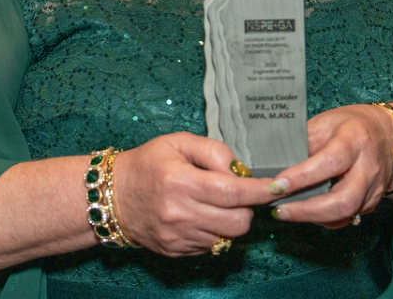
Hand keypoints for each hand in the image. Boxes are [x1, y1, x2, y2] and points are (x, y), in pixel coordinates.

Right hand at [111, 132, 272, 255]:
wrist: (114, 195)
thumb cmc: (148, 164)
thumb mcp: (178, 142)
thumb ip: (214, 151)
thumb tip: (241, 171)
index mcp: (180, 180)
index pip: (233, 191)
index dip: (260, 190)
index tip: (278, 186)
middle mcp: (180, 212)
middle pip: (238, 221)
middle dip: (247, 207)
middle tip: (236, 193)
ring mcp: (178, 236)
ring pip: (228, 237)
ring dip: (231, 220)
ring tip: (214, 203)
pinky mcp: (177, 250)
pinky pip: (213, 246)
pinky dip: (215, 232)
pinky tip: (201, 216)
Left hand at [265, 104, 392, 227]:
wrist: (389, 136)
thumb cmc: (350, 125)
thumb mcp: (325, 122)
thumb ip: (302, 142)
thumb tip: (272, 162)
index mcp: (354, 140)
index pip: (330, 162)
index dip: (302, 176)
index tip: (277, 185)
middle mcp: (368, 168)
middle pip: (343, 200)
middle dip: (307, 210)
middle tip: (278, 210)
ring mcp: (373, 189)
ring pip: (345, 215)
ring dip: (312, 218)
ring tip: (285, 212)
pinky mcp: (372, 204)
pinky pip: (347, 218)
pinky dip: (323, 219)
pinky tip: (304, 213)